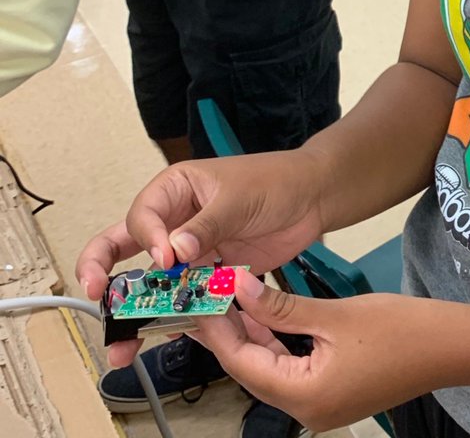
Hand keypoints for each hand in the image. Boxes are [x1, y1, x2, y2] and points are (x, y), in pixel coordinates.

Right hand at [75, 150, 327, 366]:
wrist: (313, 198)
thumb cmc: (276, 182)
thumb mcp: (240, 198)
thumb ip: (207, 224)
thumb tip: (173, 251)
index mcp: (175, 189)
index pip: (142, 215)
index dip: (147, 240)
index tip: (166, 258)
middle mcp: (174, 220)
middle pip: (124, 247)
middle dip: (103, 273)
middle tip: (95, 298)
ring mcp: (190, 250)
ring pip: (152, 281)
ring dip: (136, 311)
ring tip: (121, 347)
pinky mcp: (209, 273)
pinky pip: (184, 297)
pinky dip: (174, 317)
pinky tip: (164, 339)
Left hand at [190, 270, 447, 430]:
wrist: (451, 346)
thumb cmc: (400, 330)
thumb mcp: (334, 315)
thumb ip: (281, 307)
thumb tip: (238, 289)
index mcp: (304, 397)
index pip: (243, 364)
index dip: (218, 331)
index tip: (198, 301)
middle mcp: (307, 411)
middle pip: (253, 371)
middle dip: (230, 334)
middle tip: (207, 298)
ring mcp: (321, 406)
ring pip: (272, 370)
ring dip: (254, 337)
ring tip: (229, 302)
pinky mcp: (334, 394)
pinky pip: (292, 370)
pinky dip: (278, 344)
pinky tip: (266, 318)